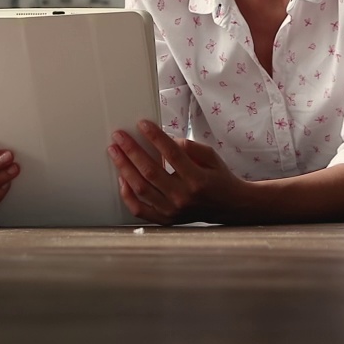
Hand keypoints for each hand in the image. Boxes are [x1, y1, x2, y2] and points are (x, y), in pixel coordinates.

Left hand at [107, 120, 248, 225]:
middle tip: (119, 136)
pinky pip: (139, 209)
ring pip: (141, 189)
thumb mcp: (211, 157)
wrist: (229, 206)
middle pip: (151, 171)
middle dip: (131, 151)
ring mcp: (173, 211)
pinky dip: (127, 194)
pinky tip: (121, 178)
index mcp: (198, 179)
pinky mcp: (165, 219)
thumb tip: (165, 140)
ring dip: (124, 168)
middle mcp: (183, 197)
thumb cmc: (218, 178)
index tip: (142, 124)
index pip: (173, 154)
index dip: (156, 137)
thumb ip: (189, 147)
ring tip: (115, 152)